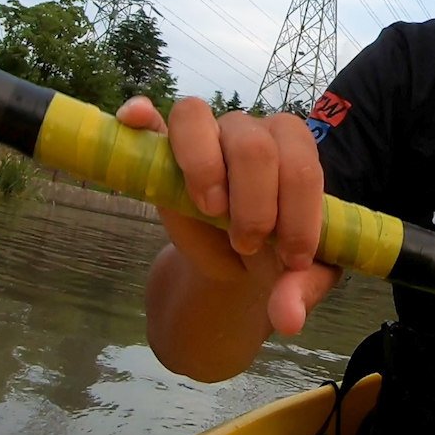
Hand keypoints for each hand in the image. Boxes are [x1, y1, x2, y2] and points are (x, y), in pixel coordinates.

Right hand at [117, 96, 340, 375]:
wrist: (238, 266)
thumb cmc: (277, 257)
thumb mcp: (300, 277)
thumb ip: (300, 291)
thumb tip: (288, 320)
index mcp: (295, 152)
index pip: (300, 165)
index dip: (297, 213)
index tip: (292, 258)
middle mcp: (252, 132)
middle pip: (254, 145)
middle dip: (255, 202)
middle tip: (249, 243)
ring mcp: (207, 136)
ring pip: (200, 120)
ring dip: (206, 168)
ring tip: (212, 210)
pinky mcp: (164, 151)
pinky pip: (151, 121)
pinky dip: (141, 113)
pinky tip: (134, 119)